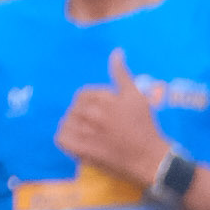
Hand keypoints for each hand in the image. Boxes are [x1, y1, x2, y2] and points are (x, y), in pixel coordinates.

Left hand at [57, 52, 176, 190]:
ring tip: (87, 133)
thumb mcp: (136, 96)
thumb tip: (116, 52)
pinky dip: (66, 138)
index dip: (90, 102)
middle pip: (74, 108)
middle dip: (83, 115)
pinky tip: (78, 141)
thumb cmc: (144, 125)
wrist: (148, 158)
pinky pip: (61, 139)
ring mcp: (86, 133)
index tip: (102, 112)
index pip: (82, 95)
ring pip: (66, 122)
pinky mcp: (82, 151)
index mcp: (103, 99)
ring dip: (74, 126)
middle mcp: (92, 114)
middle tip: (96, 125)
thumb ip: (122, 74)